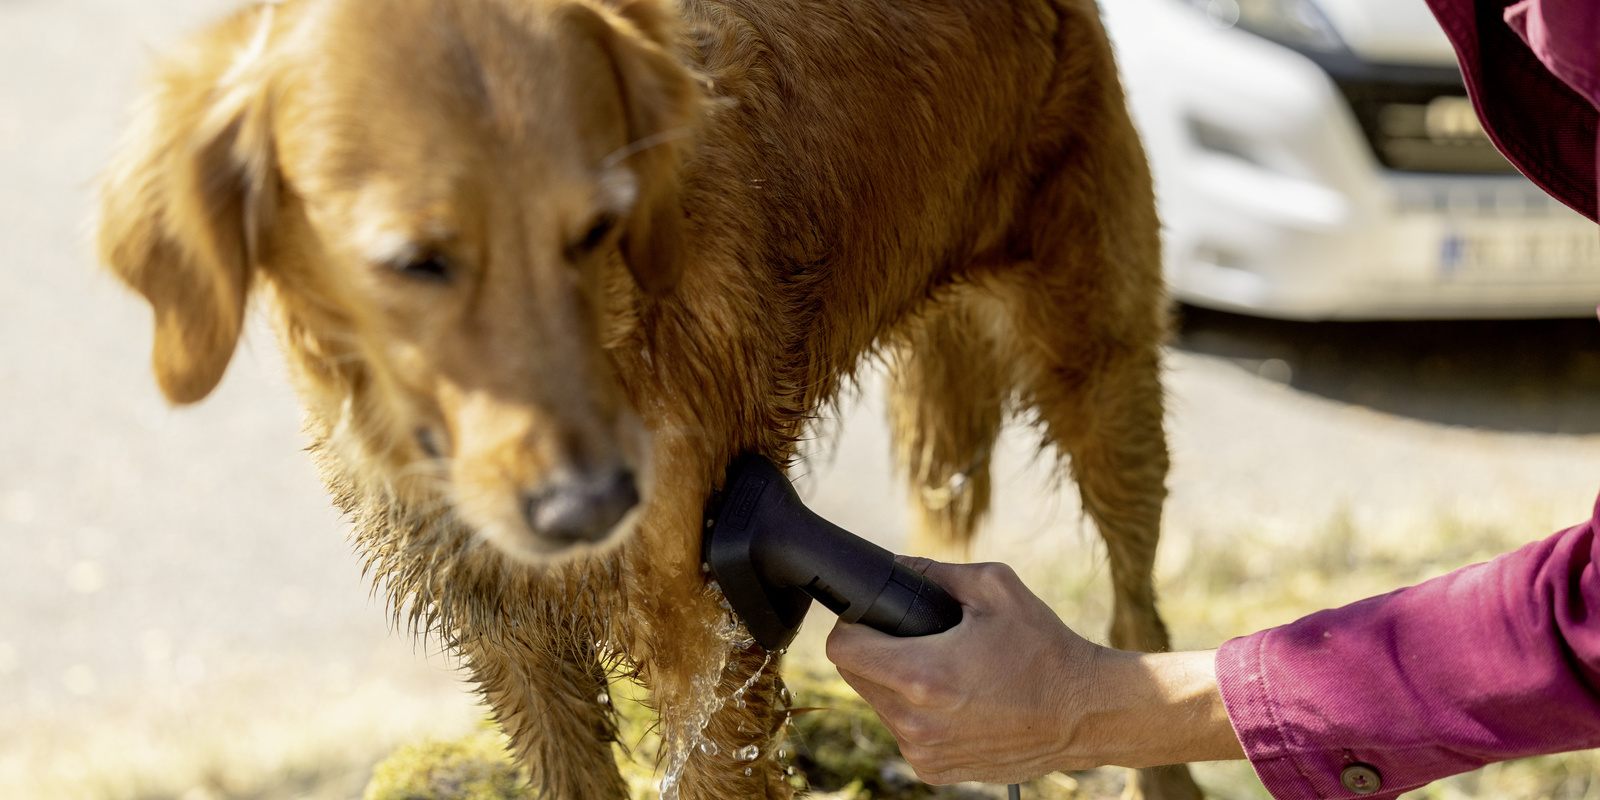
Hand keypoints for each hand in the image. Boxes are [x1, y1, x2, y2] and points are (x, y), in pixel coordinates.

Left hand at [825, 558, 1242, 784]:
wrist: (1086, 713)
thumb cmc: (1044, 648)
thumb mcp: (994, 588)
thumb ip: (933, 572)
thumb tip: (892, 566)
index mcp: (922, 675)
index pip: (842, 649)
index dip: (853, 625)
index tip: (874, 618)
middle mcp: (915, 722)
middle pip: (855, 676)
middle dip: (876, 652)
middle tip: (914, 638)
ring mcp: (924, 753)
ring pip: (878, 706)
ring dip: (896, 684)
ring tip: (944, 668)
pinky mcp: (936, 772)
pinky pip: (904, 733)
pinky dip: (917, 713)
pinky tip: (956, 698)